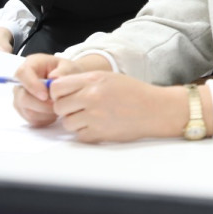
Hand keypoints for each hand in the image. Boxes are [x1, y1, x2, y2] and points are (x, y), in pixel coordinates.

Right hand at [11, 54, 88, 126]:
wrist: (68, 82)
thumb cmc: (67, 71)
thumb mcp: (69, 66)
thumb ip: (64, 70)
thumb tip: (54, 78)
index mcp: (30, 64)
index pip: (22, 73)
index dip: (32, 86)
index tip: (45, 95)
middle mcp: (21, 82)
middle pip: (23, 97)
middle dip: (42, 105)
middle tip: (59, 104)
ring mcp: (20, 98)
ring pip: (28, 111)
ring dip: (46, 112)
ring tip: (60, 106)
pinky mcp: (24, 110)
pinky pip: (32, 119)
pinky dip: (46, 119)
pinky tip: (55, 112)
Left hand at [50, 73, 191, 143]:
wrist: (156, 109)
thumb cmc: (134, 93)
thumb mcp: (108, 78)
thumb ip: (83, 82)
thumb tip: (57, 90)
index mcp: (93, 80)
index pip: (56, 87)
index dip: (58, 94)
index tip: (65, 96)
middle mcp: (91, 97)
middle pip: (59, 107)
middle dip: (66, 109)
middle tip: (79, 109)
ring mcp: (94, 116)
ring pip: (67, 123)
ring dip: (76, 122)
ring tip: (92, 118)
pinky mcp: (99, 133)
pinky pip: (79, 135)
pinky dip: (86, 132)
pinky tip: (99, 125)